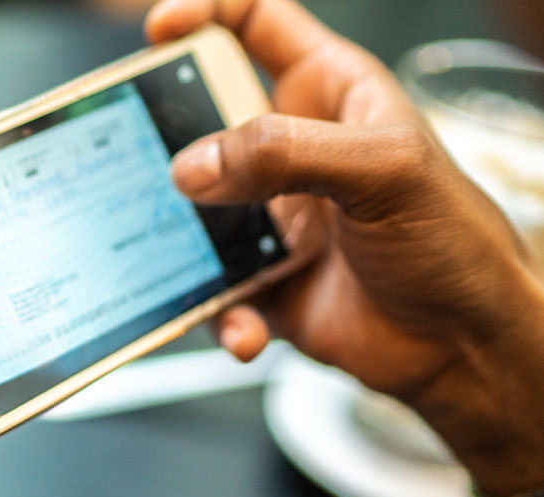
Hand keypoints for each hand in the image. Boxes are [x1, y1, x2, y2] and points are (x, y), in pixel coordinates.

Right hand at [148, 0, 543, 495]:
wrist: (465, 348)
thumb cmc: (456, 244)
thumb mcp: (386, 171)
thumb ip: (286, 151)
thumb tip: (197, 162)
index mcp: (329, 93)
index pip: (256, 25)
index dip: (204, 14)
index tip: (158, 32)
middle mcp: (293, 150)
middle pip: (201, 117)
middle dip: (166, 137)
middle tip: (147, 158)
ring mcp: (272, 216)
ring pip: (192, 209)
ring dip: (184, 240)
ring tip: (198, 261)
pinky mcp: (261, 277)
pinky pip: (212, 287)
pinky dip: (220, 312)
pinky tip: (247, 327)